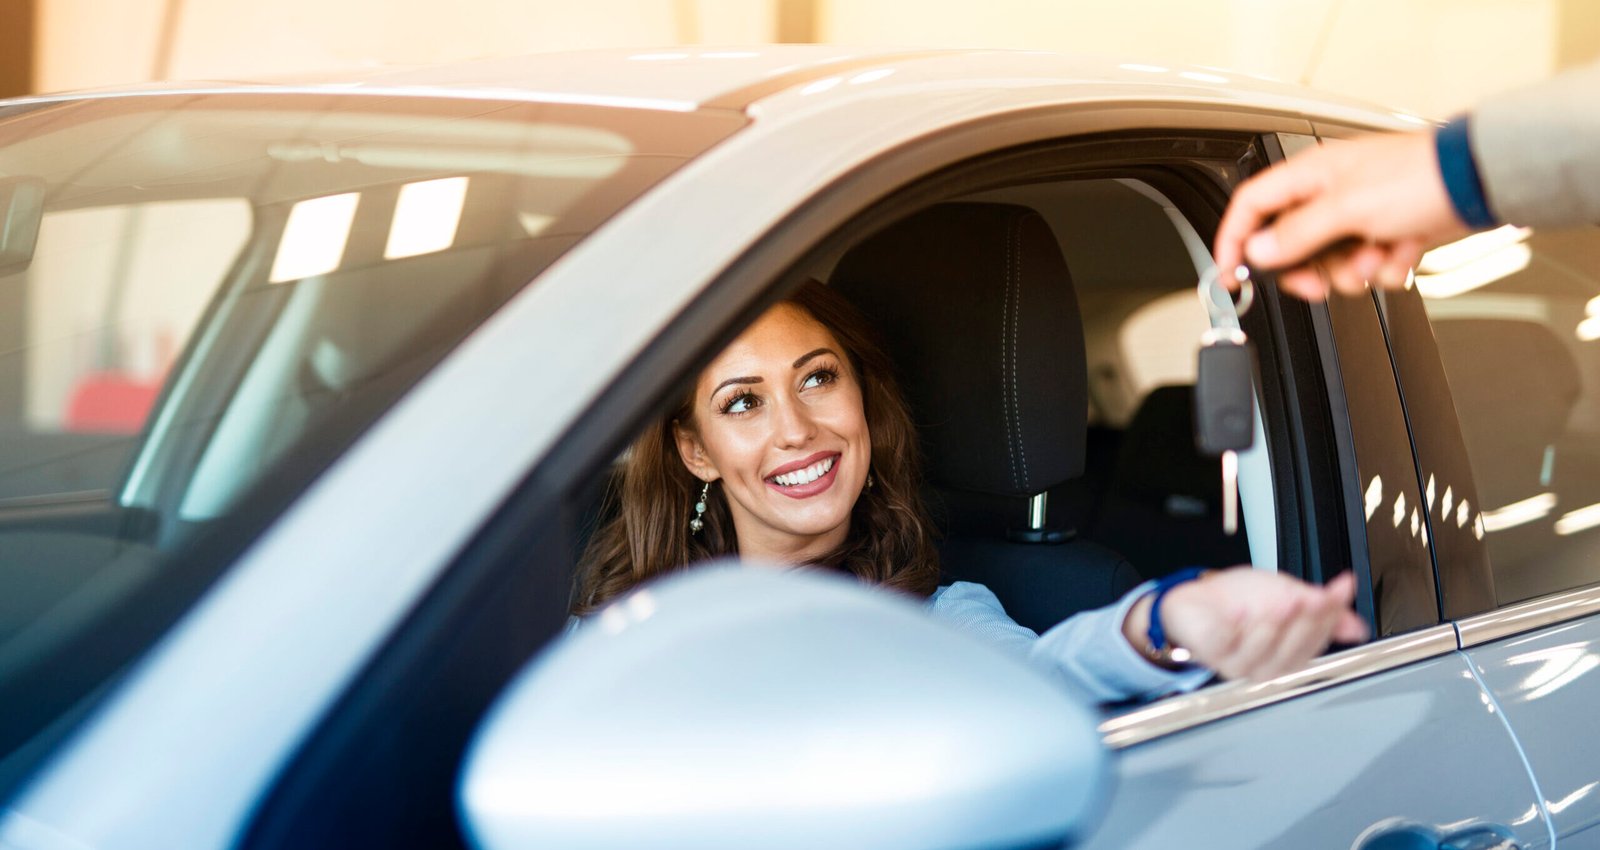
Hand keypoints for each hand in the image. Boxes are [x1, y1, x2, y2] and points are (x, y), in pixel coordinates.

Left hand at [1125, 568, 1368, 681]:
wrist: (1199, 599)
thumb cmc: (1243, 601)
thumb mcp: (1288, 596)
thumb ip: (1320, 608)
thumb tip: (1358, 625)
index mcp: (1287, 654)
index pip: (1315, 643)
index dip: (1329, 618)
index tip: (1337, 591)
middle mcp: (1263, 665)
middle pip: (1290, 654)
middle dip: (1304, 624)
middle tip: (1313, 598)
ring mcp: (1235, 662)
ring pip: (1259, 656)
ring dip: (1272, 628)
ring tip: (1282, 603)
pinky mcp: (1207, 652)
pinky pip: (1221, 645)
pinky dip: (1230, 629)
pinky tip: (1239, 613)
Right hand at [1213, 131, 1472, 300]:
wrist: (1478, 183)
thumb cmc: (1421, 176)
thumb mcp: (1347, 207)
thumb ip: (1297, 232)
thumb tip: (1259, 251)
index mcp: (1310, 176)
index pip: (1251, 206)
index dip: (1234, 239)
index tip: (1231, 273)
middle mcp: (1329, 195)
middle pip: (1289, 244)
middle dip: (1307, 269)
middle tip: (1319, 281)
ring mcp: (1358, 215)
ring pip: (1330, 261)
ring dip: (1354, 269)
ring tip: (1378, 255)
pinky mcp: (1385, 233)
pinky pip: (1366, 266)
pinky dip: (1385, 266)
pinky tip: (1402, 249)